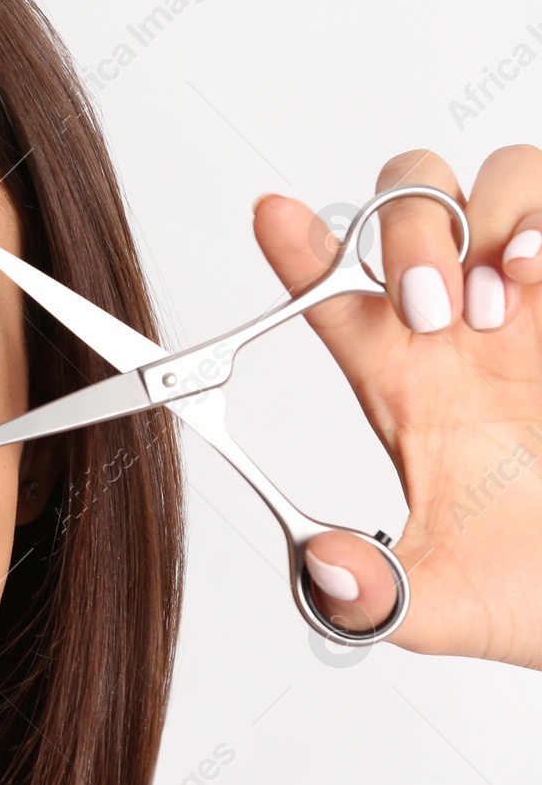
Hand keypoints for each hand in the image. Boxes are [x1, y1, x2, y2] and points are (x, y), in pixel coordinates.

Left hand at [253, 146, 541, 669]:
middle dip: (407, 234)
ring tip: (498, 306)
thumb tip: (324, 570)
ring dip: (486, 223)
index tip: (269, 214)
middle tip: (428, 309)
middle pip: (406, 207)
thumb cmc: (536, 587)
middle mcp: (463, 326)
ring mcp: (537, 303)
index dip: (297, 250)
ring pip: (493, 180)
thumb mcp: (445, 604)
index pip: (332, 297)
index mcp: (407, 382)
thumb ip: (379, 595)